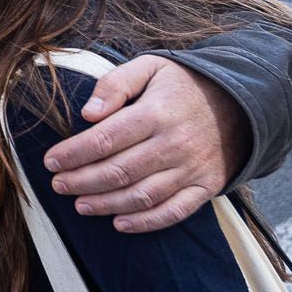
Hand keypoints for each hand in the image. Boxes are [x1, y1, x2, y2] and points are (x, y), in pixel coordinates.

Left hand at [41, 56, 250, 233]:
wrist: (240, 103)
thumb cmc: (183, 85)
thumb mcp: (151, 67)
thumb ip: (116, 84)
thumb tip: (87, 113)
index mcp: (156, 112)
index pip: (105, 139)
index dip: (73, 154)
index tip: (50, 161)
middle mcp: (173, 143)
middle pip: (118, 171)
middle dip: (81, 181)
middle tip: (58, 185)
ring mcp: (191, 168)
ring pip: (141, 195)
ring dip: (106, 205)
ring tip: (80, 205)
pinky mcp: (204, 187)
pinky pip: (173, 212)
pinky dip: (145, 222)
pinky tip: (119, 223)